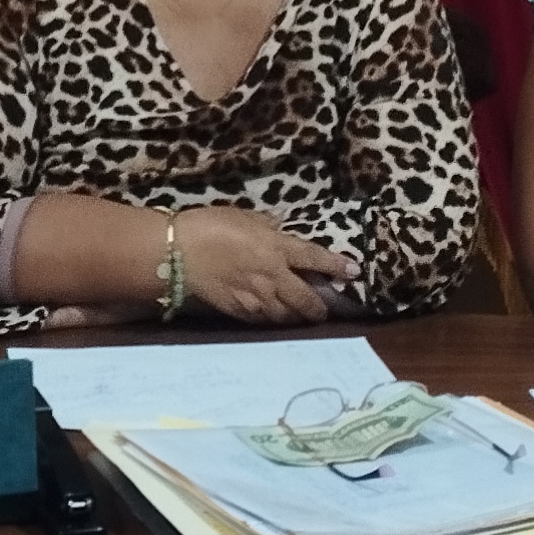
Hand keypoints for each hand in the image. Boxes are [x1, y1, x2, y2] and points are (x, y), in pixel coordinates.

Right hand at [171, 208, 356, 325]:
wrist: (178, 252)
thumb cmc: (210, 225)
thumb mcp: (242, 215)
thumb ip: (265, 223)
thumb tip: (279, 223)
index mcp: (276, 248)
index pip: (314, 259)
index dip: (337, 266)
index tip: (354, 272)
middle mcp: (273, 276)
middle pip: (305, 299)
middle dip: (318, 307)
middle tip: (322, 311)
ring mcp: (257, 297)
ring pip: (286, 314)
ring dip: (294, 315)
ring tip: (297, 315)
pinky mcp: (239, 311)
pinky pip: (262, 319)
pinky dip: (269, 318)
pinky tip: (268, 315)